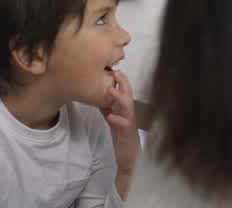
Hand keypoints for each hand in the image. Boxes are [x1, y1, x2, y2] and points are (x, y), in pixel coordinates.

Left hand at [102, 69, 139, 193]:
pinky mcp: (127, 135)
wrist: (130, 160)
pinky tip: (111, 116)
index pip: (125, 94)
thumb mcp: (114, 124)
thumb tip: (101, 101)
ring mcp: (130, 125)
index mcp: (126, 113)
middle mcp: (130, 116)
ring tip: (111, 90)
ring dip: (120, 98)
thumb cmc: (123, 141)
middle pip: (128, 96)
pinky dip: (117, 119)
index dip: (121, 83)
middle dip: (123, 84)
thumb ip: (109, 112)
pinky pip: (123, 125)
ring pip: (127, 108)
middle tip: (116, 73)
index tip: (115, 71)